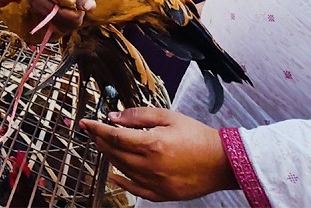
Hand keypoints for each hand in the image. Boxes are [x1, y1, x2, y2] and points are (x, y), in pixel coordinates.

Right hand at [10, 0, 94, 33]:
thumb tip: (92, 7)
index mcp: (46, 6)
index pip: (72, 21)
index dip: (79, 12)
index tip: (77, 0)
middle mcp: (42, 13)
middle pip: (67, 26)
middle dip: (76, 16)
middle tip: (75, 1)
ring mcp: (40, 13)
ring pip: (62, 26)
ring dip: (70, 17)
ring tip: (70, 2)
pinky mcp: (41, 10)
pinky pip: (56, 21)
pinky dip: (64, 16)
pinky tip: (63, 4)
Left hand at [79, 107, 238, 201]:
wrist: (225, 161)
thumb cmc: (199, 137)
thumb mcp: (169, 117)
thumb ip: (139, 115)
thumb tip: (114, 117)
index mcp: (153, 144)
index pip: (114, 136)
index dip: (96, 128)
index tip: (85, 123)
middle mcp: (152, 165)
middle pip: (115, 153)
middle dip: (100, 140)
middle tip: (93, 132)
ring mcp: (156, 182)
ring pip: (122, 169)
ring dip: (109, 156)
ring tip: (104, 145)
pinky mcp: (163, 194)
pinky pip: (136, 190)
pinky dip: (122, 182)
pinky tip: (114, 174)